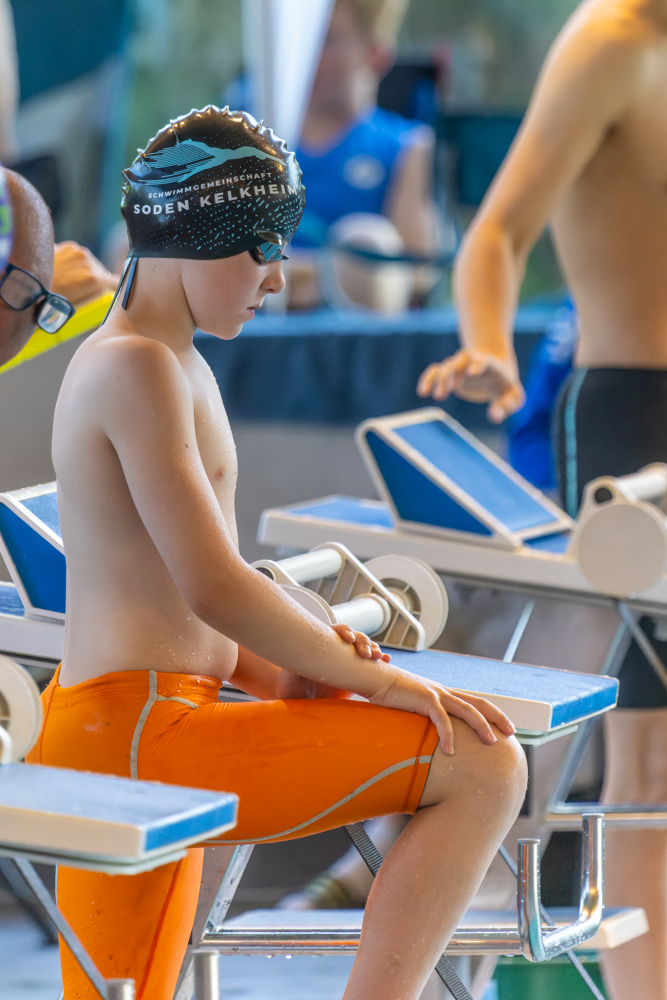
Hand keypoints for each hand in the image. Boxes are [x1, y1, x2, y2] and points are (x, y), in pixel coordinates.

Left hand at [52, 242, 118, 305]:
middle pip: (102, 272)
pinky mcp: (68, 246)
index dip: (114, 288)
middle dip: (97, 280)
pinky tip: (64, 269)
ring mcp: (78, 251)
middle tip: (85, 290)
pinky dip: (75, 261)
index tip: (111, 292)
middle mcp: (88, 262)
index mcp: (94, 279)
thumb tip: (105, 292)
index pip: (115, 282)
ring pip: (91, 262)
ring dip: (86, 269)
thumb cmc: (49, 300)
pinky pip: (79, 255)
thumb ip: (95, 296)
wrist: (26, 283)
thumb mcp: (76, 305)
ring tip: (71, 279)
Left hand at [268, 627, 388, 699]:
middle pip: (353, 637)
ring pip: (363, 647)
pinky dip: (379, 659)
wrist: (300, 699)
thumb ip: (288, 683)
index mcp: (319, 647)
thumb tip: (288, 686)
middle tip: (367, 654)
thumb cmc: (291, 690)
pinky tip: (387, 661)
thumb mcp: (288, 685)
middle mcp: (335, 649)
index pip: (333, 631)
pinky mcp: (356, 671)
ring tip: (380, 658)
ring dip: (373, 648)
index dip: (343, 631)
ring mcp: (347, 659)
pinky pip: (369, 662)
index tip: (348, 639)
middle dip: (362, 641)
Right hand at [369, 669, 515, 754]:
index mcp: (442, 693)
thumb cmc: (389, 695)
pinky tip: (451, 751)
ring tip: (491, 743)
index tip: (505, 726)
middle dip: (497, 717)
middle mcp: (443, 691)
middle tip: (512, 733)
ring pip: (466, 710)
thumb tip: (426, 738)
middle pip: (478, 703)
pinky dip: (448, 736)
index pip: (474, 702)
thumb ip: (421, 719)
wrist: (374, 678)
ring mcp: (435, 694)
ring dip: (481, 726)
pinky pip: (441, 720)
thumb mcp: (411, 708)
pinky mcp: (424, 699)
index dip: (491, 713)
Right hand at [417, 349, 524, 422]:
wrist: (496, 371)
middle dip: (454, 373)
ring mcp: (459, 366)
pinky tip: (422, 392)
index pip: (483, 360)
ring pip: (446, 366)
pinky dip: (428, 379)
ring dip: (441, 379)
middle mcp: (472, 361)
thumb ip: (506, 406)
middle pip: (460, 361)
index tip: (471, 373)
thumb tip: (494, 417)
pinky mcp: (449, 373)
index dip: (477, 365)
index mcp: (490, 364)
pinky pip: (435, 372)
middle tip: (450, 389)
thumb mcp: (512, 397)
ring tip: (439, 397)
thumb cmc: (506, 386)